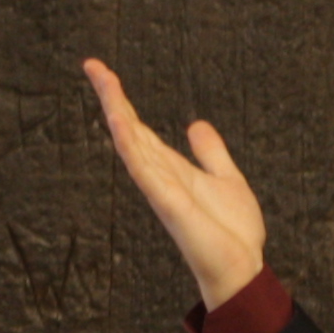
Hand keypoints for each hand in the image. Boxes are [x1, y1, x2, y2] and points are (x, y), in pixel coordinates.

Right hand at [83, 57, 267, 310]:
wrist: (242, 268)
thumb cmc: (232, 233)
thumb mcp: (227, 179)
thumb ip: (210, 153)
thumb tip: (196, 125)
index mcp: (171, 167)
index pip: (140, 127)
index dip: (122, 99)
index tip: (101, 71)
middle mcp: (159, 175)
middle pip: (129, 128)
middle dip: (111, 96)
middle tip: (91, 64)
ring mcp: (160, 188)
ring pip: (131, 143)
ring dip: (116, 112)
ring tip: (102, 80)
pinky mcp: (168, 203)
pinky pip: (144, 170)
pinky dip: (131, 146)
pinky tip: (119, 123)